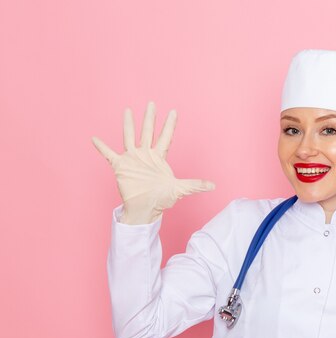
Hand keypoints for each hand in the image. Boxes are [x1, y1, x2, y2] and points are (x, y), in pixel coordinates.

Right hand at [91, 101, 214, 223]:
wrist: (145, 209)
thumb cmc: (161, 200)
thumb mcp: (180, 189)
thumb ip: (195, 185)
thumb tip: (214, 186)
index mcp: (159, 157)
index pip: (165, 137)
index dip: (170, 124)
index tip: (173, 111)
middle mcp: (146, 155)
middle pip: (148, 131)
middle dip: (150, 118)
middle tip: (152, 103)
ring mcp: (133, 159)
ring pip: (129, 136)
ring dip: (128, 124)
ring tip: (127, 110)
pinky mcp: (121, 166)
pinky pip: (109, 154)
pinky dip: (102, 146)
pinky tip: (95, 138)